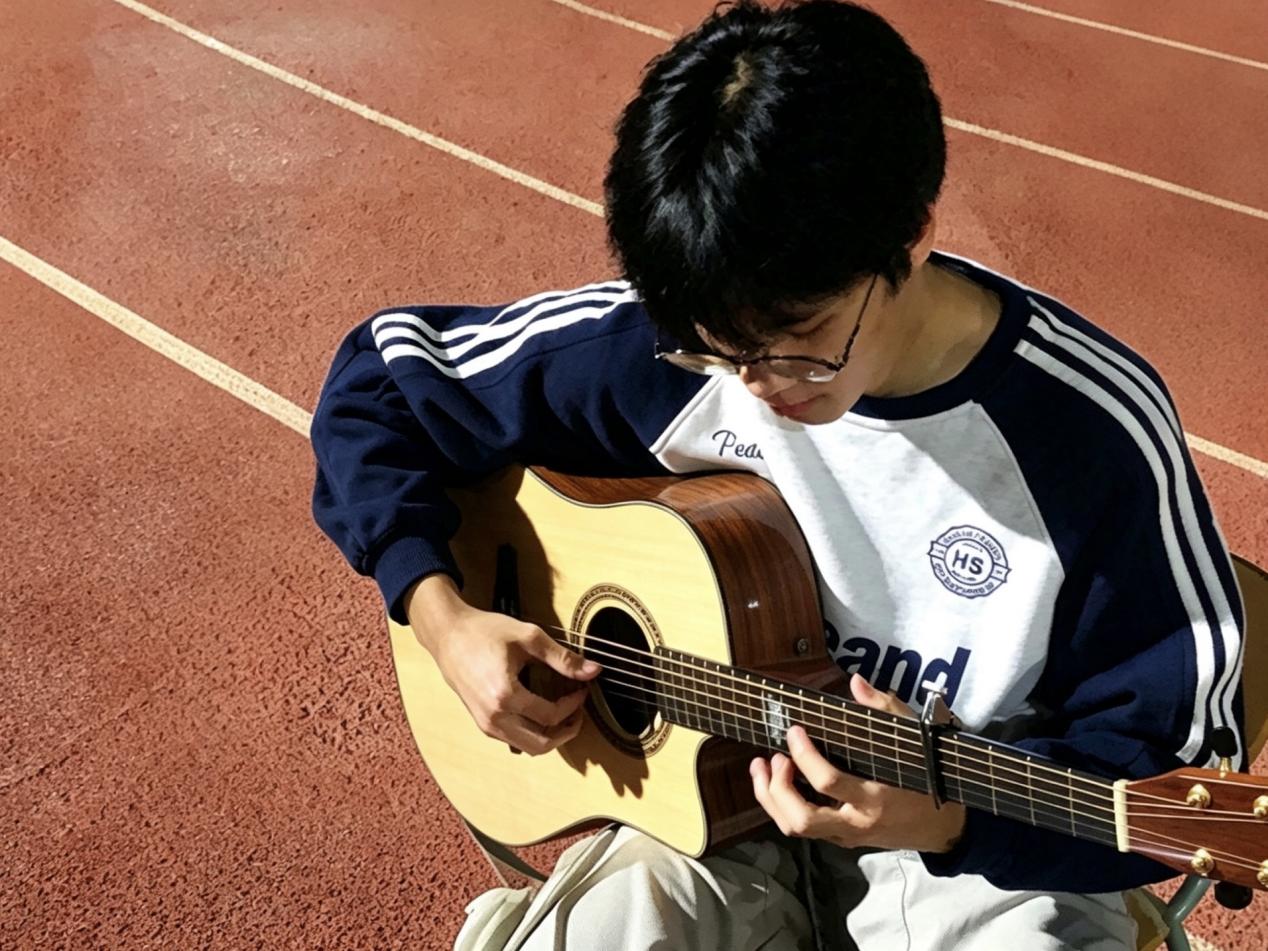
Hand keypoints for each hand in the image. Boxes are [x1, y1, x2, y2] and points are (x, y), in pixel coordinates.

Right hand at [405, 575, 601, 755]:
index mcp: (506, 696)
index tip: (583, 690)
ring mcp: (486, 724)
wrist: (448, 634)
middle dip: (566, 732)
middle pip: (541, 745)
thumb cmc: (483, 632)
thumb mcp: (528, 638)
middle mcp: (494, 718)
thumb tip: (593, 670)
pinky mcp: (482, 723)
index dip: (574, 705)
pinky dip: (533, 733)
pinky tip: (541, 712)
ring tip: (564, 715)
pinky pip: (513, 739)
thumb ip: (562, 658)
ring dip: (550, 736)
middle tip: (579, 713)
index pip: (551, 715)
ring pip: (527, 747)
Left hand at [750, 673, 964, 852]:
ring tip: (763, 766)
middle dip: (778, 788)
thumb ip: (884, 709)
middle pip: (802, 819)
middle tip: (777, 756)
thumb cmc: (927, 777)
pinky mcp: (841, 838)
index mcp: (876, 797)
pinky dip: (782, 805)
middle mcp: (857, 821)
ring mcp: (847, 834)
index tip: (794, 731)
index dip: (804, 756)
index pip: (829, 781)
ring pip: (796, 828)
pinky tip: (776, 780)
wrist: (943, 827)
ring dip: (770, 798)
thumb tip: (856, 682)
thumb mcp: (914, 739)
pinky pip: (804, 828)